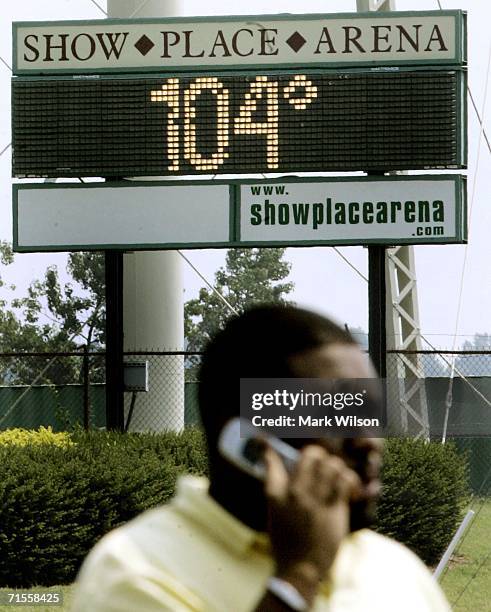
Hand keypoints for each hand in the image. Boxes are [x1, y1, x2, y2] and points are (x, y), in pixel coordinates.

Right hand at [263, 444, 361, 603]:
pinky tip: (348, 490)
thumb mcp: (274, 511)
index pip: (271, 459)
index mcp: (276, 493)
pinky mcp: (334, 509)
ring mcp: (315, 500)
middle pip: (312, 455)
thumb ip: (276, 486)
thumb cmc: (286, 541)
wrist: (300, 569)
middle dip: (319, 456)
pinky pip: (345, 480)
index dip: (268, 445)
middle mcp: (295, 493)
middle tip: (321, 466)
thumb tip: (274, 463)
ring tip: (336, 479)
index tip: (265, 437)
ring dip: (336, 469)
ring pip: (332, 465)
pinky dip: (349, 481)